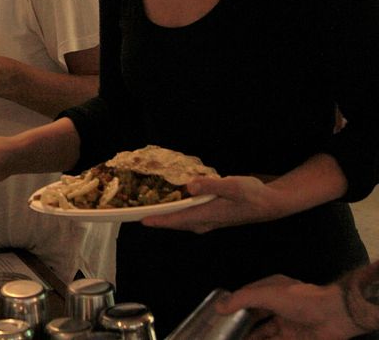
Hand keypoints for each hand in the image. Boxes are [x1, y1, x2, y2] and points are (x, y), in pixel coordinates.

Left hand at [141, 175, 282, 232]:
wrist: (271, 204)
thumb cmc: (253, 194)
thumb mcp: (233, 185)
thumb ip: (211, 185)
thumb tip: (190, 186)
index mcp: (207, 215)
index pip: (178, 220)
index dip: (159, 220)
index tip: (141, 220)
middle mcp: (206, 221)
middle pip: (177, 223)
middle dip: (159, 219)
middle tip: (139, 214)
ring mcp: (210, 221)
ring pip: (183, 221)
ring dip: (168, 217)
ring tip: (151, 209)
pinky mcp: (214, 217)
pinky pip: (190, 217)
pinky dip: (179, 213)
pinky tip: (175, 204)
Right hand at [215, 276, 360, 339]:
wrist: (334, 316)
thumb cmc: (300, 300)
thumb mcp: (267, 294)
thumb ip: (242, 299)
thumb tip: (219, 307)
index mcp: (271, 289)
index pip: (247, 295)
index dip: (233, 304)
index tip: (219, 313)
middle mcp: (277, 305)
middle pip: (254, 315)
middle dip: (240, 323)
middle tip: (224, 331)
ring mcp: (286, 324)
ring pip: (263, 332)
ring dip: (250, 336)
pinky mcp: (294, 339)